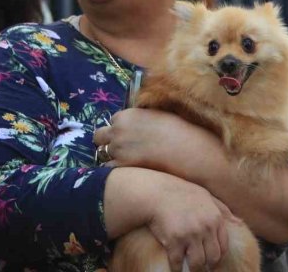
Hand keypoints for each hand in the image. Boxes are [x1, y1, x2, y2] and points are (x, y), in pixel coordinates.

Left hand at [93, 108, 224, 178]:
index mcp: (126, 115)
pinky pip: (107, 169)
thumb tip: (139, 123)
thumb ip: (142, 118)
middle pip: (99, 137)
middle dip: (107, 142)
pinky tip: (127, 173)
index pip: (113, 120)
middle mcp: (117, 130)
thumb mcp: (158, 115)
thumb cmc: (179, 130)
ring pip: (102, 154)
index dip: (120, 129)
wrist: (188, 150)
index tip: (129, 136)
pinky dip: (114, 171)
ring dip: (111, 157)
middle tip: (122, 150)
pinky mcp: (120, 166)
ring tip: (126, 163)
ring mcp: (117, 149)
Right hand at [147, 177, 233, 271]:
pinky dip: (176, 269)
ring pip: (198, 263)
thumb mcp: (206, 196)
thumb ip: (223, 210)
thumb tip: (240, 223)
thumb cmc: (181, 192)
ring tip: (190, 269)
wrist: (156, 192)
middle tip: (201, 267)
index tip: (212, 260)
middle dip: (207, 265)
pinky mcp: (174, 241)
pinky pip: (177, 263)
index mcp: (215, 218)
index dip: (218, 257)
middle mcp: (205, 227)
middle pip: (213, 257)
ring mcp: (190, 235)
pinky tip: (175, 269)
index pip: (223, 247)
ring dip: (194, 269)